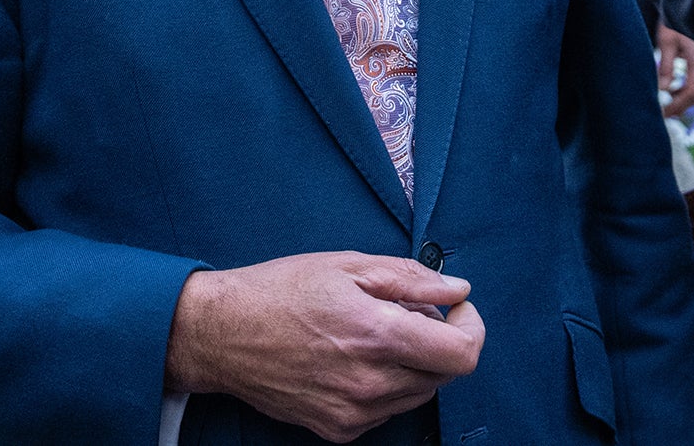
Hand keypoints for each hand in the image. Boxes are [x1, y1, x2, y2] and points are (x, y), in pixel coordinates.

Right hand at [165, 251, 483, 442]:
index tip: (457, 309)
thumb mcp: (350, 265)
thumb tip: (458, 290)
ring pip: (418, 393)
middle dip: (440, 341)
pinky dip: (386, 384)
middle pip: (444, 374)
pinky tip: (356, 357)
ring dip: (414, 363)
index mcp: (378, 336)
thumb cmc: (282, 291)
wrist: (223, 334)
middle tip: (408, 311)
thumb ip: (412, 279)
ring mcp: (354, 412)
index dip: (470, 327)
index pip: (463, 354)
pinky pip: (386, 410)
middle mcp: (370, 383)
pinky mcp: (338, 429)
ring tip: (377, 332)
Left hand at [655, 25, 693, 117]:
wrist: (687, 2)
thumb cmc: (675, 19)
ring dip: (683, 97)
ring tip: (665, 103)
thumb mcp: (667, 42)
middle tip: (663, 113)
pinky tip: (673, 89)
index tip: (662, 113)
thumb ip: (666, 67)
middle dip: (681, 105)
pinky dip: (687, 88)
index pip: (692, 92)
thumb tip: (663, 90)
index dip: (677, 105)